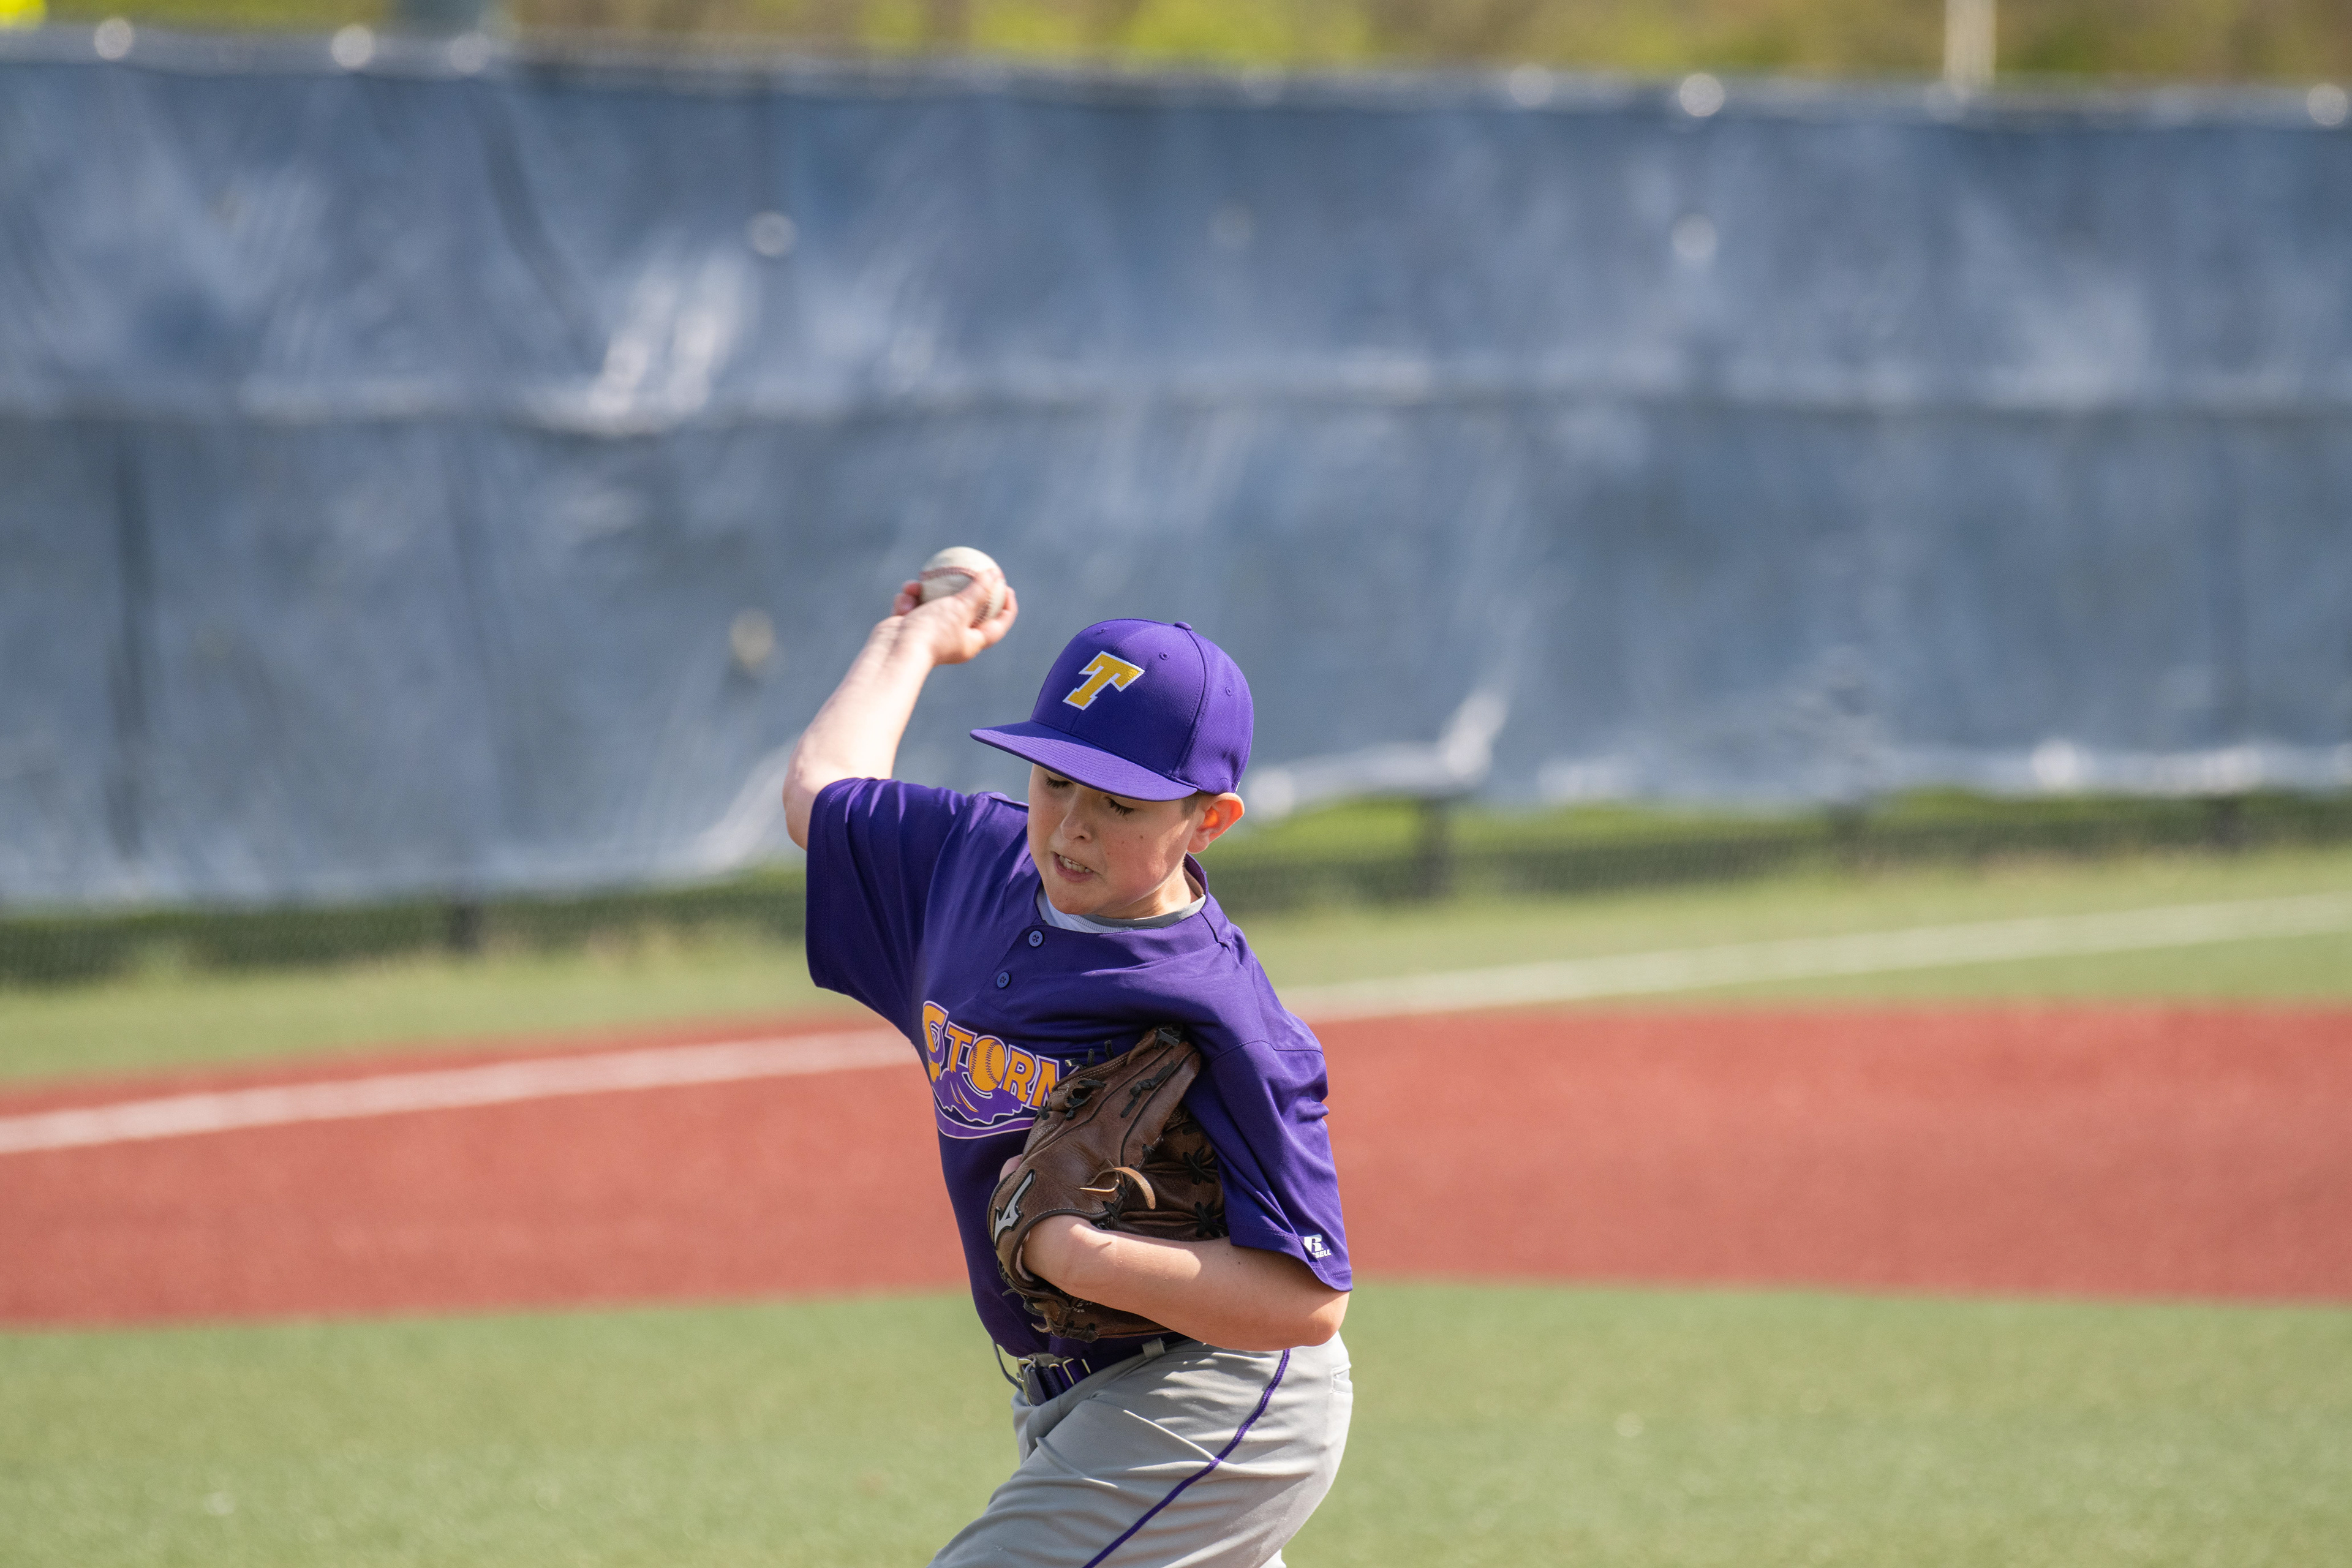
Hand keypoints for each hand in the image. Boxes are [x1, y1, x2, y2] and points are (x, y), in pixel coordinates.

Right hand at [887, 568, 1017, 667]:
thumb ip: (979, 590)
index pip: (998, 625)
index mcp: (971, 642)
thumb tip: (995, 574)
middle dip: (964, 591)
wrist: (894, 651)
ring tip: (916, 586)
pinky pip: (913, 606)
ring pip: (932, 603)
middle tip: (974, 572)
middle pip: (966, 611)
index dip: (1007, 607)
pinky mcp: (910, 627)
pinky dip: (908, 601)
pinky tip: (903, 598)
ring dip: (923, 592)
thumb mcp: (960, 607)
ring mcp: (930, 633)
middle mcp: (953, 639)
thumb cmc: (932, 631)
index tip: (1006, 587)